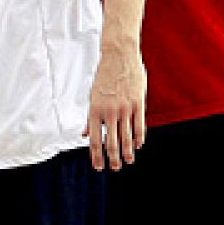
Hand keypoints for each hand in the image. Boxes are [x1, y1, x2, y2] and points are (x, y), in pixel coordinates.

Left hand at [85, 39, 145, 170]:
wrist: (118, 56)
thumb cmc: (104, 77)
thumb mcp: (92, 96)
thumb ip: (90, 118)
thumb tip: (84, 134)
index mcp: (95, 111)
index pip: (95, 140)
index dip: (96, 156)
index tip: (98, 167)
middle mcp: (109, 111)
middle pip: (112, 142)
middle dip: (113, 158)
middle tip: (115, 168)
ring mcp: (125, 108)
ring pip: (127, 137)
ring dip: (128, 152)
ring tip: (128, 161)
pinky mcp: (138, 103)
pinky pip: (139, 125)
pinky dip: (139, 138)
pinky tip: (138, 145)